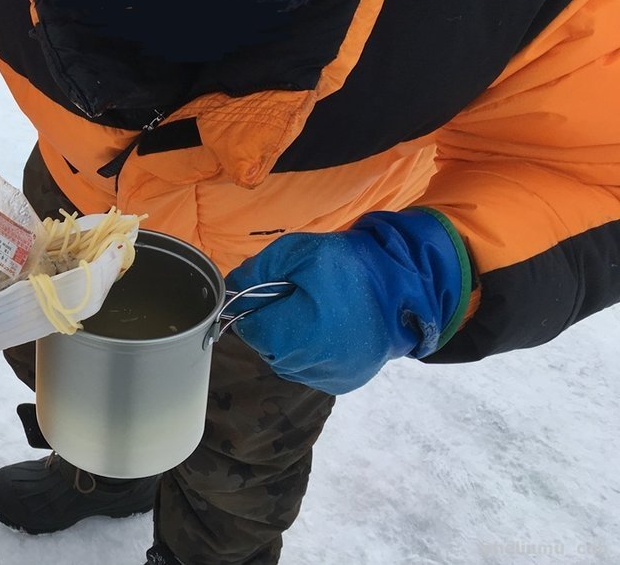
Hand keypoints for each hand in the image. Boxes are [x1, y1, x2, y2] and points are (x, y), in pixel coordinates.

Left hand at [224, 208, 469, 394]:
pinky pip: (310, 369)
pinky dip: (312, 351)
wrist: (407, 285)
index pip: (248, 327)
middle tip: (301, 297)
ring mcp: (327, 378)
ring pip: (286, 360)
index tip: (276, 289)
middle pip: (266, 345)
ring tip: (319, 312)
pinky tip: (330, 330)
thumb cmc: (348, 265)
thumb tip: (229, 289)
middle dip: (274, 321)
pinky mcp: (344, 383)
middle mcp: (306, 366)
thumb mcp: (297, 253)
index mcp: (291, 335)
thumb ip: (255, 271)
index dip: (257, 305)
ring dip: (291, 338)